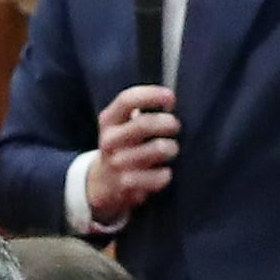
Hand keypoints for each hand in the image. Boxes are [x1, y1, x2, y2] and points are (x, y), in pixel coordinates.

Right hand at [84, 83, 179, 224]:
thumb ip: (140, 109)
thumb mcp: (121, 124)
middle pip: (145, 124)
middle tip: (175, 126)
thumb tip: (171, 99)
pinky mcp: (127, 184)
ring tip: (170, 149)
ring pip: (158, 149)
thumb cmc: (124, 145)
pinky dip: (166, 174)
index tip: (171, 98)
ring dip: (172, 148)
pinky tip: (163, 172)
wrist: (103, 182)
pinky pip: (160, 176)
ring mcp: (117, 163)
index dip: (152, 95)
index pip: (128, 100)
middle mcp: (109, 140)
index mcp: (109, 120)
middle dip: (169, 123)